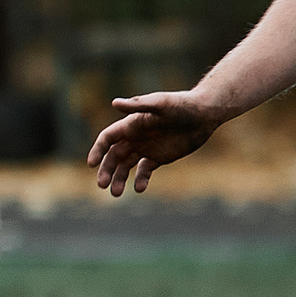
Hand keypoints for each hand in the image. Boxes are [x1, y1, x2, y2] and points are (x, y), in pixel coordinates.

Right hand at [87, 91, 227, 196]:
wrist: (203, 113)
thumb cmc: (181, 104)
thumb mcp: (160, 104)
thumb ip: (137, 105)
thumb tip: (114, 103)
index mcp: (131, 124)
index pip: (107, 138)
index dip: (98, 150)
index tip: (92, 164)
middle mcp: (135, 137)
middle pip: (113, 156)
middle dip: (106, 170)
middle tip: (102, 185)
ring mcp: (146, 148)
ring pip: (126, 166)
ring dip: (119, 179)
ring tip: (117, 193)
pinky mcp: (159, 157)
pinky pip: (144, 171)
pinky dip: (140, 180)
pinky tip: (139, 188)